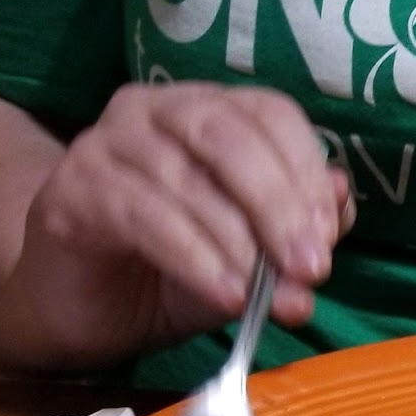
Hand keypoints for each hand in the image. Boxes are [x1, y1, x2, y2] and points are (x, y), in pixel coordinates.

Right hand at [13, 81, 352, 357]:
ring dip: (240, 243)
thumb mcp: (251, 255)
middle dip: (280, 204)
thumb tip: (342, 202)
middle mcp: (154, 109)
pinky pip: (144, 217)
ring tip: (270, 295)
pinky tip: (226, 294)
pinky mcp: (74, 189)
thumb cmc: (173, 269)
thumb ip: (296, 230)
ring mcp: (107, 142)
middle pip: (228, 135)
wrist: (84, 306)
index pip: (270, 114)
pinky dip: (195, 258)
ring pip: (186, 178)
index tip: (330, 236)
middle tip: (310, 267)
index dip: (306, 172)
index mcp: (208, 110)